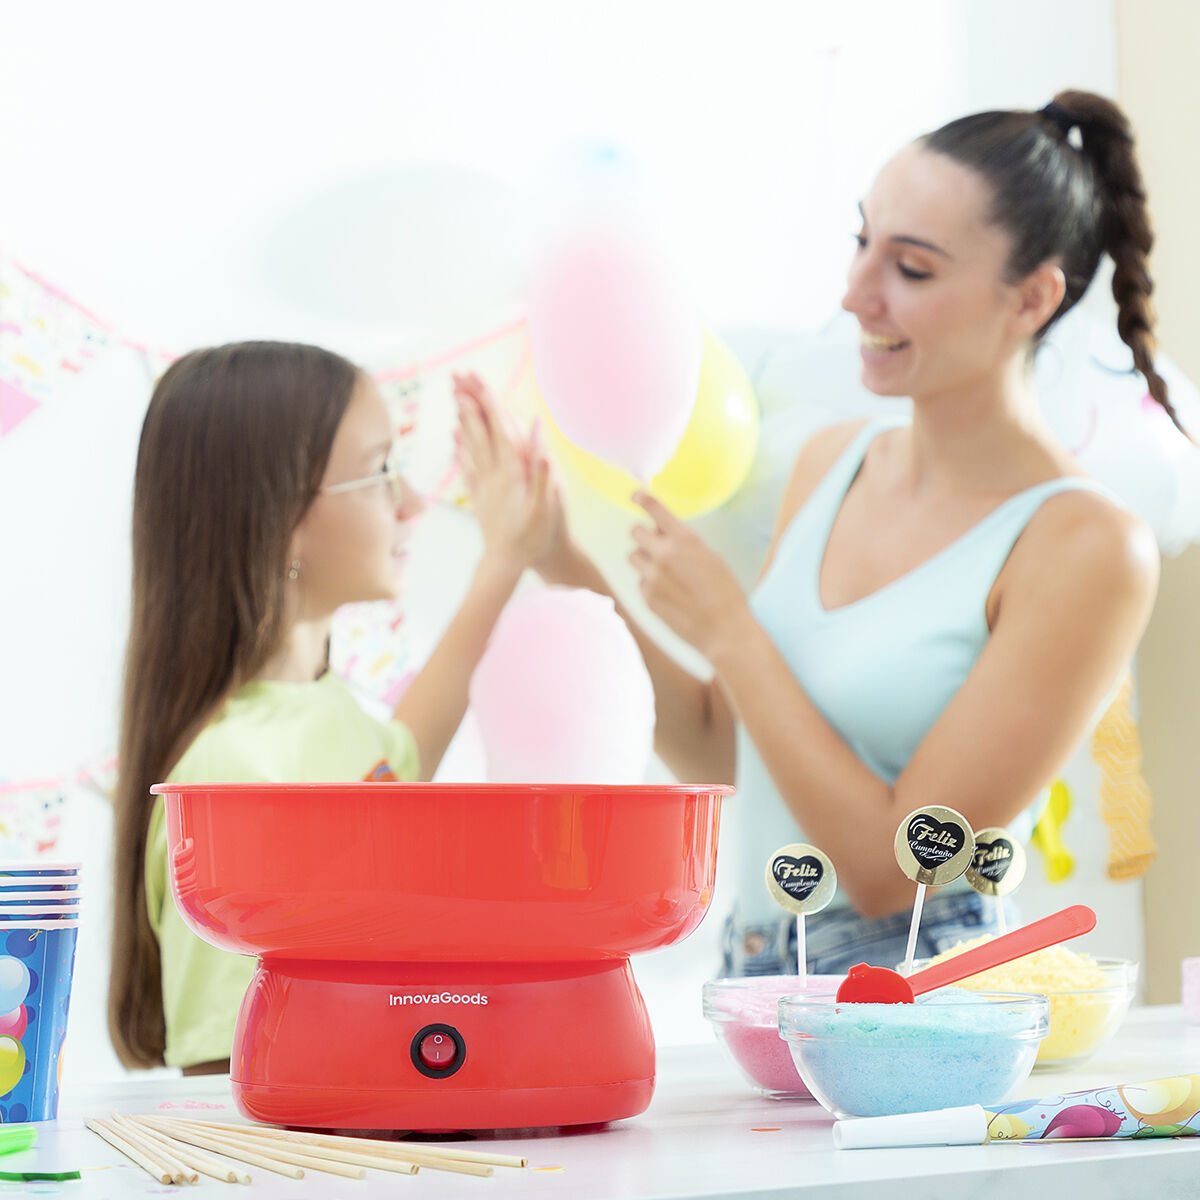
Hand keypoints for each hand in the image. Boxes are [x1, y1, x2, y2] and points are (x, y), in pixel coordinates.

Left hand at [453, 373, 556, 570]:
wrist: (509, 563)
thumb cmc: (534, 537)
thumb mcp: (546, 505)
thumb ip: (542, 468)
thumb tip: (538, 433)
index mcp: (512, 473)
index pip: (499, 430)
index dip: (489, 403)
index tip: (479, 381)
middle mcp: (494, 474)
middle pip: (480, 432)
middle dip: (470, 403)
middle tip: (458, 378)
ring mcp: (484, 485)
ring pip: (471, 445)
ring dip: (463, 420)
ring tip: (455, 398)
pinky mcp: (480, 496)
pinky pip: (467, 467)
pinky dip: (461, 449)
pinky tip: (455, 438)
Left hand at [629, 492, 751, 661]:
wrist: (724, 630)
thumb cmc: (725, 592)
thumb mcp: (711, 557)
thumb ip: (684, 543)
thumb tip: (663, 532)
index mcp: (685, 540)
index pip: (656, 511)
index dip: (643, 499)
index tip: (636, 495)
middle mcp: (664, 554)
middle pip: (635, 532)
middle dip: (644, 535)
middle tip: (656, 545)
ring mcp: (652, 577)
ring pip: (634, 557)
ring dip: (645, 559)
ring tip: (665, 573)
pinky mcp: (647, 597)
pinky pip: (640, 581)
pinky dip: (650, 584)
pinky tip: (671, 595)